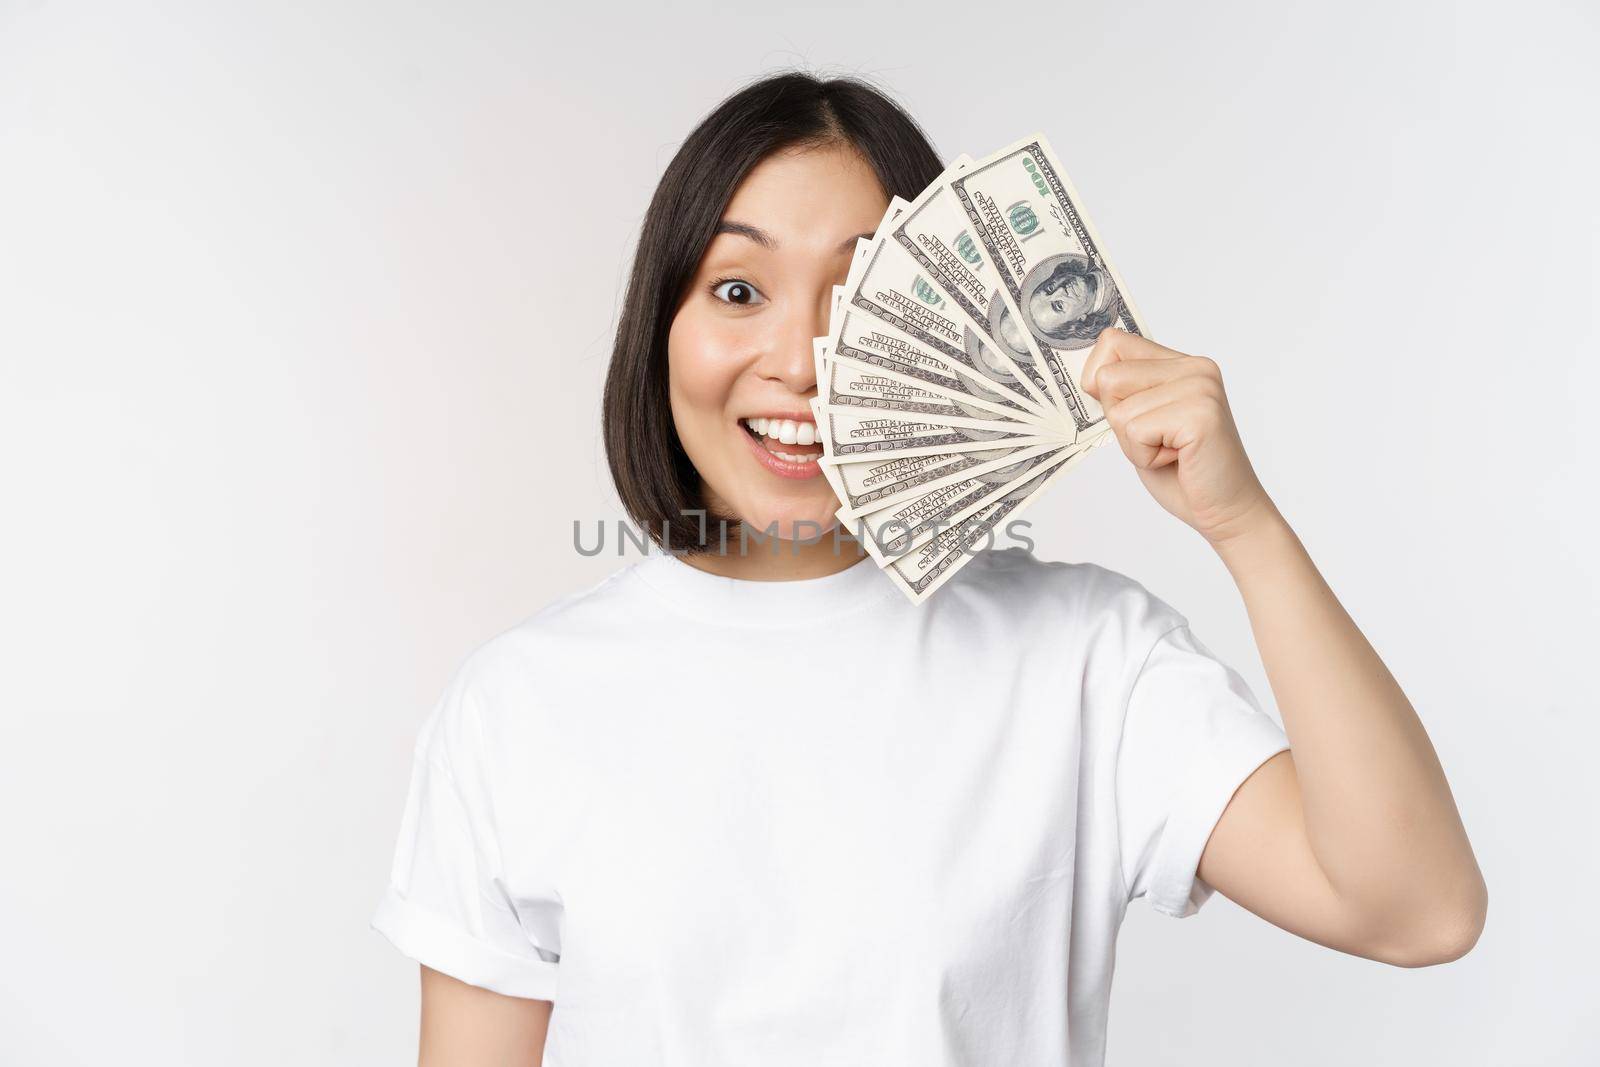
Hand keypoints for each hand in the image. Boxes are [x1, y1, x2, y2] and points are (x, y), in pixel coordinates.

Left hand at [1080, 328, 1274, 547]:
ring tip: (1170, 451)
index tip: (1130, 413)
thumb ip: (1120, 393)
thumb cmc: (1181, 471)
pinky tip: (1178, 459)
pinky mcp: (1200, 413)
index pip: (1112, 342)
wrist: (1225, 510)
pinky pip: (1135, 431)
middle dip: (1120, 421)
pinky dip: (1145, 457)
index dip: (1100, 382)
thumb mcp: (1140, 422)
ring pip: (1119, 410)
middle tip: (1158, 440)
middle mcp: (1194, 367)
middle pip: (1108, 378)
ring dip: (1134, 444)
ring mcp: (1200, 387)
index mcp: (1180, 363)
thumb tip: (1087, 375)